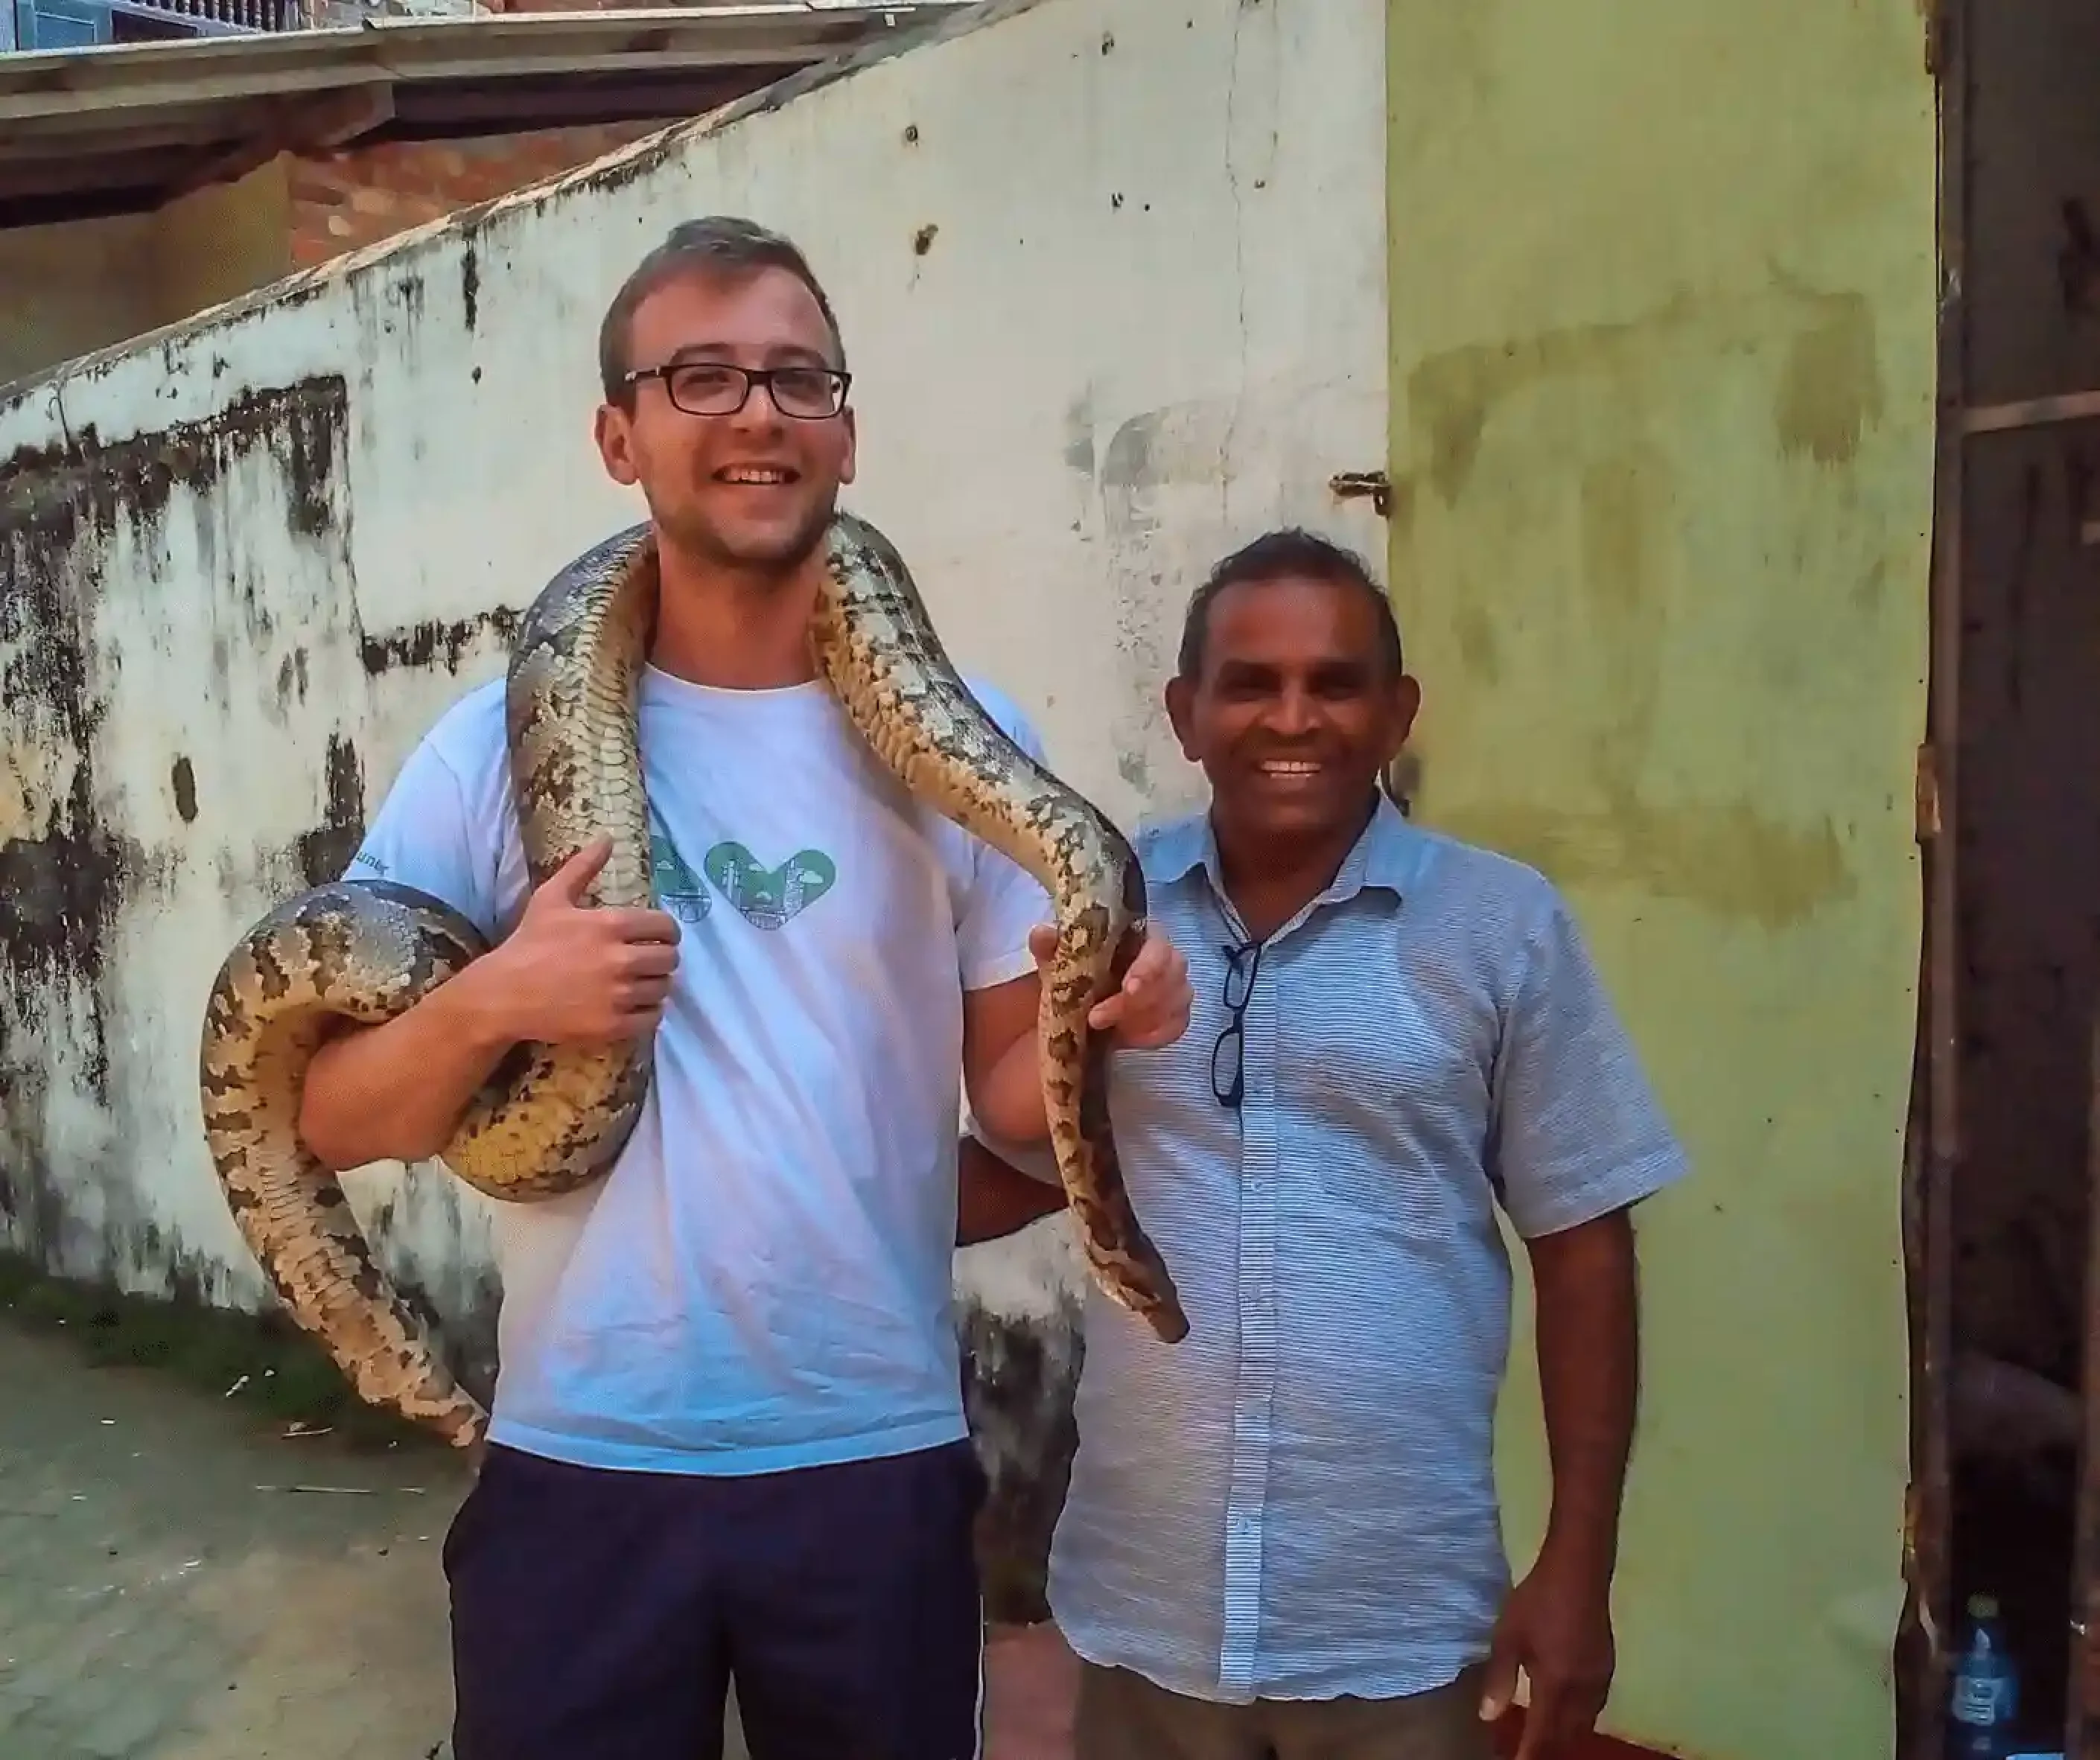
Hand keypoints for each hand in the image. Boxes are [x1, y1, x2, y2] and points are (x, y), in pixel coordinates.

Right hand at [472, 837, 680, 1047]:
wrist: (504, 994)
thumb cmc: (529, 943)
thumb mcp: (551, 898)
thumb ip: (582, 868)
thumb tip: (607, 839)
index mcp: (610, 925)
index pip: (667, 927)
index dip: (667, 932)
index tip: (659, 938)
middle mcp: (620, 959)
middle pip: (670, 959)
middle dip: (663, 958)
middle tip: (650, 962)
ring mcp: (618, 995)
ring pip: (664, 989)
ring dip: (657, 985)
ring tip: (642, 983)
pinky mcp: (613, 1024)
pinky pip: (653, 1019)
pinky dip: (650, 1012)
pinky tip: (636, 1006)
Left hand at [1027, 922, 1191, 1048]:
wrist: (1078, 1011)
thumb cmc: (1074, 978)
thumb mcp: (1055, 962)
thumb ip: (1050, 946)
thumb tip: (1043, 933)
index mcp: (1138, 936)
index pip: (1159, 942)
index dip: (1149, 965)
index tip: (1129, 988)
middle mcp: (1163, 958)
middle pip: (1173, 973)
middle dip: (1141, 1000)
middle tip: (1098, 1018)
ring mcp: (1172, 988)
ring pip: (1177, 1001)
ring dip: (1141, 1019)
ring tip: (1101, 1028)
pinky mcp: (1174, 1015)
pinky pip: (1176, 1025)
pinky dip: (1153, 1034)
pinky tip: (1126, 1039)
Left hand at [1477, 1545, 1616, 1757]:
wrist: (1579, 1569)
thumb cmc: (1538, 1600)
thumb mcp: (1508, 1636)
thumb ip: (1500, 1678)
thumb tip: (1488, 1716)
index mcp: (1556, 1685)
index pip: (1543, 1734)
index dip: (1529, 1754)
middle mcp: (1583, 1690)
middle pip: (1567, 1735)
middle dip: (1548, 1749)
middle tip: (1529, 1752)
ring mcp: (1599, 1679)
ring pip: (1584, 1723)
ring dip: (1565, 1736)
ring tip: (1545, 1740)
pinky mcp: (1607, 1667)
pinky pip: (1595, 1707)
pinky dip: (1579, 1719)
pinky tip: (1569, 1712)